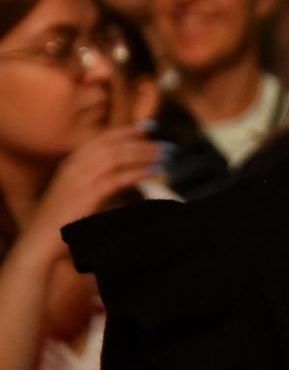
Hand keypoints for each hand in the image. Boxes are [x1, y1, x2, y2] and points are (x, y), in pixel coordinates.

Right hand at [17, 124, 165, 263]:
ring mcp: (79, 180)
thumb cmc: (63, 222)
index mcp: (72, 164)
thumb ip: (99, 180)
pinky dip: (138, 172)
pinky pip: (117, 178)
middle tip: (167, 145)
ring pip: (116, 157)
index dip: (127, 131)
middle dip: (142, 142)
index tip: (150, 126)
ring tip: (166, 156)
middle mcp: (74, 167)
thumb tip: (128, 172)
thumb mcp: (80, 194)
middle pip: (113, 145)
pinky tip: (155, 172)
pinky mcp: (86, 195)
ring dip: (144, 153)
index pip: (102, 140)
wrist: (40, 243)